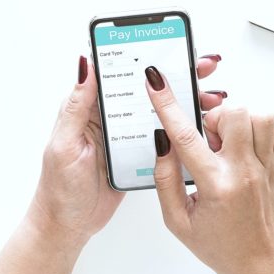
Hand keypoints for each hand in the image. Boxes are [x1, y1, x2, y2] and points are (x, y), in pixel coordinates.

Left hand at [0, 54, 223, 273]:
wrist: (67, 227)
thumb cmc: (59, 188)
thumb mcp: (66, 144)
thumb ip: (77, 105)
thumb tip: (86, 63)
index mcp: (89, 108)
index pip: (119, 72)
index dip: (145, 56)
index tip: (172, 46)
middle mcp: (108, 118)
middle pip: (145, 89)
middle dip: (177, 76)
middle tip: (206, 68)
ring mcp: (124, 137)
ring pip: (159, 112)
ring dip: (186, 103)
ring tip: (213, 98)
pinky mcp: (136, 156)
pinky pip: (163, 137)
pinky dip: (183, 131)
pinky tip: (203, 127)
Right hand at [145, 68, 273, 273]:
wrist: (262, 264)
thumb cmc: (219, 246)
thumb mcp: (176, 221)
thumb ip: (165, 180)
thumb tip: (162, 142)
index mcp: (215, 186)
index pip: (186, 136)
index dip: (166, 105)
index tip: (156, 81)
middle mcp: (245, 171)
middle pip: (233, 113)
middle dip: (212, 117)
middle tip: (206, 140)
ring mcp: (267, 165)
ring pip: (260, 115)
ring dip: (238, 120)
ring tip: (226, 143)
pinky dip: (262, 125)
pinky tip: (246, 143)